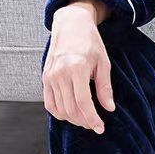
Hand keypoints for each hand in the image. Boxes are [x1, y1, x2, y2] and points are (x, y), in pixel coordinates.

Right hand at [41, 3, 116, 133]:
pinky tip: (71, 113)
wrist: (71, 25)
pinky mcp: (45, 78)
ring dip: (73, 119)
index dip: (92, 118)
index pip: (83, 102)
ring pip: (59, 109)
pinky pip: (49, 103)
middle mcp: (60, 74)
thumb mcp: (103, 62)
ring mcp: (50, 77)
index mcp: (76, 68)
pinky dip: (59, 112)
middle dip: (84, 121)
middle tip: (95, 125)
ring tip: (85, 119)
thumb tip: (109, 108)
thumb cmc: (89, 42)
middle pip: (70, 109)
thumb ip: (104, 87)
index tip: (100, 127)